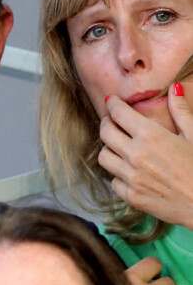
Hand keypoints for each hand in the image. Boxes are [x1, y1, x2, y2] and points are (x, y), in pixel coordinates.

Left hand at [99, 86, 192, 227]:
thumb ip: (180, 111)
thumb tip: (174, 88)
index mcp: (150, 136)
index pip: (117, 113)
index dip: (112, 104)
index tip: (111, 101)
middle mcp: (135, 155)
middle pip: (104, 132)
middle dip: (106, 123)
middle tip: (113, 121)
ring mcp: (131, 177)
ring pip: (104, 156)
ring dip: (110, 149)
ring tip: (121, 147)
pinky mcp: (131, 197)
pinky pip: (113, 181)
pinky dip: (119, 175)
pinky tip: (131, 171)